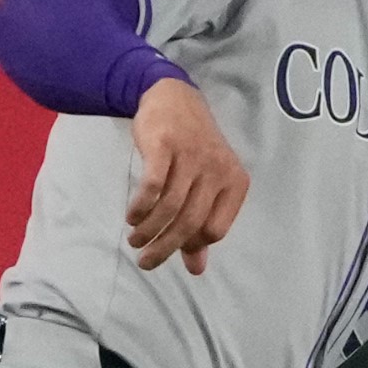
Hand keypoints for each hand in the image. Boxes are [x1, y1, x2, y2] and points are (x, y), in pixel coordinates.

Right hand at [125, 78, 249, 274]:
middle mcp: (217, 170)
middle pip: (191, 221)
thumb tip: (197, 269)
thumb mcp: (206, 185)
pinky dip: (141, 206)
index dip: (192, 244)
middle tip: (146, 261)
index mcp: (234, 182)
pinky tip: (132, 216)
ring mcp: (191, 156)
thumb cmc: (192, 149)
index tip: (171, 248)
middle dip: (166, 247)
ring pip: (171, 206)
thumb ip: (202, 226)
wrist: (174, 98)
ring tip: (135, 239)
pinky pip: (153, 184)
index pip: (216, 228)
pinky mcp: (165, 145)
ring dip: (150, 230)